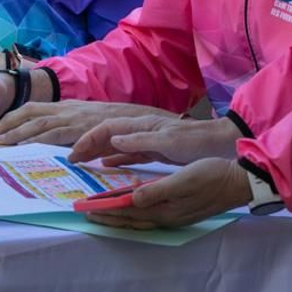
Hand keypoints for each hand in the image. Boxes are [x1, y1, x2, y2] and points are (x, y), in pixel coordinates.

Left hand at [0, 101, 174, 146]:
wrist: (153, 120)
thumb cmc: (127, 127)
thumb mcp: (99, 130)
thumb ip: (83, 140)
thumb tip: (72, 156)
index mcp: (72, 109)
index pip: (36, 110)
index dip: (14, 118)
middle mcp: (72, 110)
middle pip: (33, 113)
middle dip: (9, 124)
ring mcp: (80, 118)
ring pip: (43, 123)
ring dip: (20, 132)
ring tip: (2, 143)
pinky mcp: (88, 128)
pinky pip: (63, 133)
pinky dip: (46, 140)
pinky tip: (31, 147)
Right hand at [69, 115, 240, 166]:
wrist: (219, 143)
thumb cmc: (195, 142)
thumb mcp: (168, 141)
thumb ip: (139, 140)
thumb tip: (111, 140)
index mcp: (142, 125)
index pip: (107, 128)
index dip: (89, 140)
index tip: (75, 154)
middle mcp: (141, 130)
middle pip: (108, 135)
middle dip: (89, 146)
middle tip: (72, 160)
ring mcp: (148, 140)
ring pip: (116, 145)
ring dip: (99, 152)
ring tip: (83, 163)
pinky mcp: (156, 150)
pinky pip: (129, 154)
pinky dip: (115, 159)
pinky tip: (107, 166)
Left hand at [86, 158, 250, 229]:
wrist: (239, 182)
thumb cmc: (212, 176)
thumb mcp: (184, 179)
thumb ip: (157, 190)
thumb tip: (132, 199)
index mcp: (166, 211)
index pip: (129, 213)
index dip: (107, 211)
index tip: (86, 208)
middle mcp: (168, 217)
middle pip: (131, 220)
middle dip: (108, 217)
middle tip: (86, 213)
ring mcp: (175, 215)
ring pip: (139, 219)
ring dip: (120, 215)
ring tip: (103, 210)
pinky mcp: (180, 210)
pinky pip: (149, 214)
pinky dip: (135, 211)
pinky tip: (131, 202)